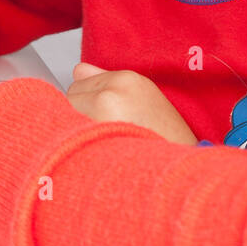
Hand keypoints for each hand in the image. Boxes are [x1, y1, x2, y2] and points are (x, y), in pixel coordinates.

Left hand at [66, 63, 197, 144]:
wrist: (179, 174)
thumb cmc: (165, 142)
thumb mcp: (142, 101)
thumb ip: (104, 82)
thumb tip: (78, 70)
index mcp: (128, 79)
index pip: (81, 80)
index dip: (89, 104)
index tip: (105, 118)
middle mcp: (115, 88)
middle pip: (71, 95)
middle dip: (81, 114)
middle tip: (109, 134)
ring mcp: (105, 108)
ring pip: (67, 114)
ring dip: (77, 129)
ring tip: (106, 144)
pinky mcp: (96, 130)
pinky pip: (68, 131)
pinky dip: (75, 143)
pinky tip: (100, 153)